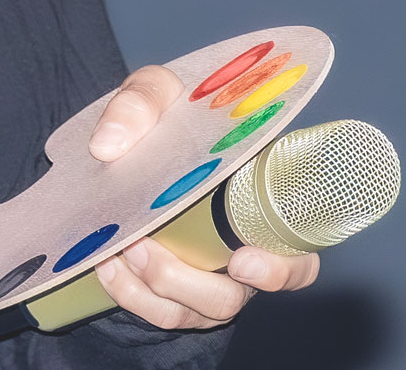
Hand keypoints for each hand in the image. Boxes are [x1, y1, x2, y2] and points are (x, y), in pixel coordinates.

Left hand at [84, 66, 320, 329]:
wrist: (126, 137)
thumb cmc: (164, 115)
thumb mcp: (156, 93)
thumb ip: (141, 102)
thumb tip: (110, 144)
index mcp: (261, 205)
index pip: (298, 260)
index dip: (280, 271)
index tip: (243, 262)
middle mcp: (241, 250)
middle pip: (232, 297)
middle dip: (187, 283)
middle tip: (143, 247)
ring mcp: (206, 275)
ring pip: (191, 311)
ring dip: (151, 289)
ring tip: (118, 251)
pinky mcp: (171, 289)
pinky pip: (157, 312)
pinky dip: (129, 295)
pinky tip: (107, 264)